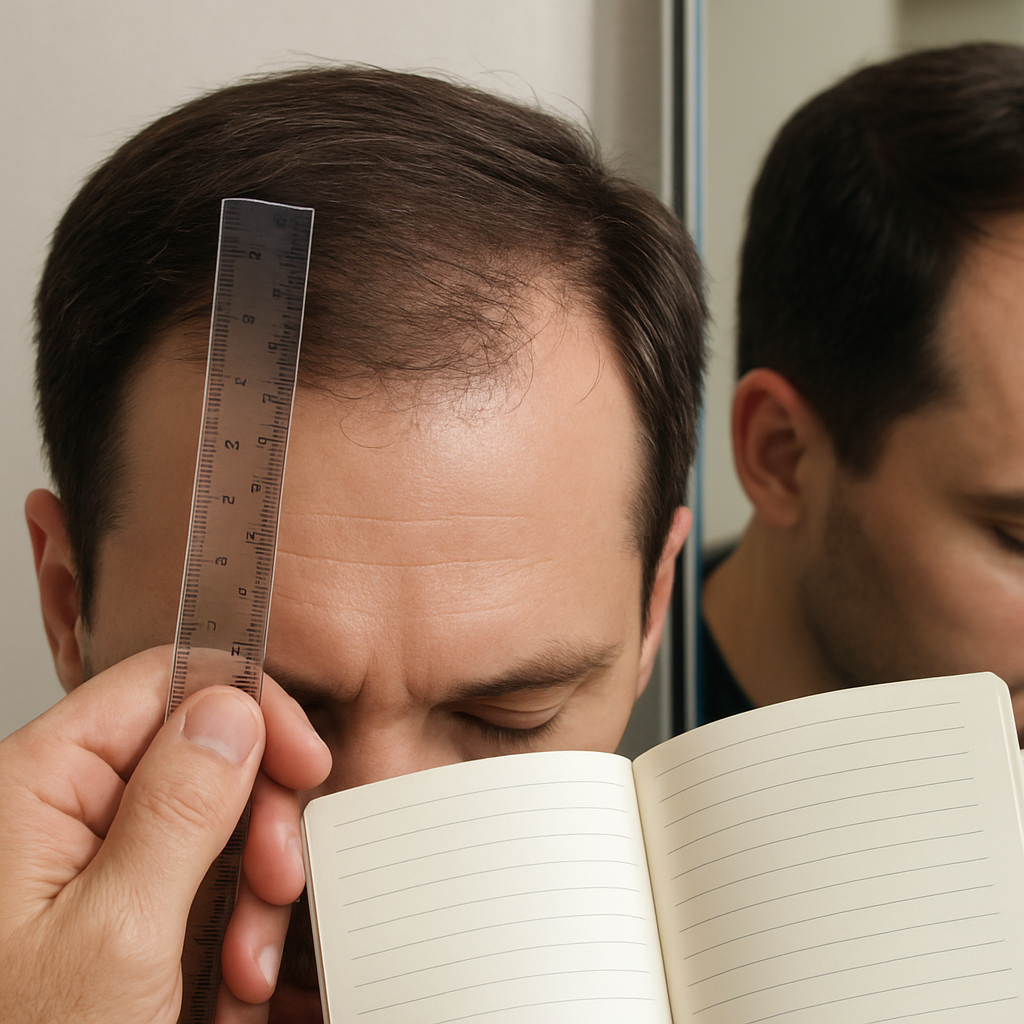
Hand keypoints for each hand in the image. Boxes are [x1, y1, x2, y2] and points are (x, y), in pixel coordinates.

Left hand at [0, 646, 330, 1022]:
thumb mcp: (117, 939)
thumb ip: (177, 808)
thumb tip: (232, 707)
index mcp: (37, 787)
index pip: (165, 685)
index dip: (249, 711)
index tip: (308, 764)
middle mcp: (61, 814)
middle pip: (201, 758)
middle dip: (256, 827)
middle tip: (276, 889)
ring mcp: (92, 870)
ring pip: (214, 832)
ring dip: (249, 903)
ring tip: (240, 980)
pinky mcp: (120, 917)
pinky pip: (202, 893)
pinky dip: (231, 942)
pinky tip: (222, 998)